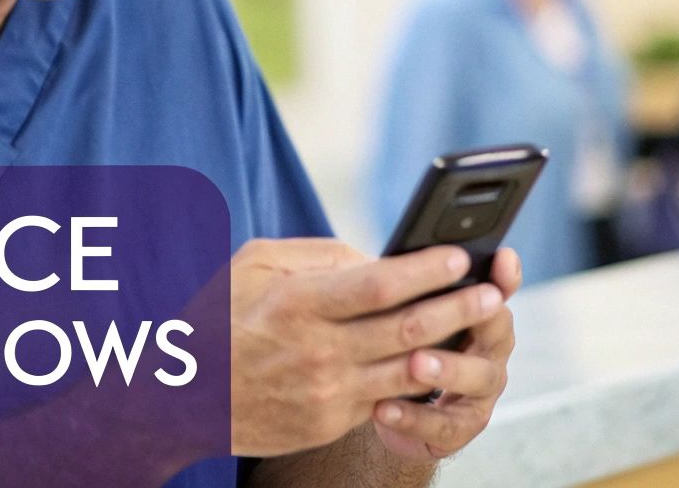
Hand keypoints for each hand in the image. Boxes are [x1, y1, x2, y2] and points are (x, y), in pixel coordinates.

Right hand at [228, 238, 507, 457]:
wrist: (184, 398)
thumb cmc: (223, 315)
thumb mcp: (257, 264)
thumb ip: (320, 254)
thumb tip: (379, 257)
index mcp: (299, 303)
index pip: (380, 284)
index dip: (427, 269)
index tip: (460, 255)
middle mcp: (317, 351)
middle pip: (408, 328)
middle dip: (460, 307)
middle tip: (495, 291)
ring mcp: (327, 394)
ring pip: (409, 370)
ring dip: (454, 345)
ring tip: (484, 323)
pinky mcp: (330, 423)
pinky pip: (388, 398)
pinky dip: (420, 379)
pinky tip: (444, 359)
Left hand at [369, 248, 520, 461]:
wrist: (394, 407)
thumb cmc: (401, 343)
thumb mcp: (404, 310)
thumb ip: (411, 286)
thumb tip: (394, 256)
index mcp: (483, 314)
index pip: (500, 288)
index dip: (505, 275)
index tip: (501, 257)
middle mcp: (491, 350)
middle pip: (497, 329)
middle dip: (472, 317)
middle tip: (449, 309)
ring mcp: (481, 392)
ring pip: (477, 379)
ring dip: (447, 370)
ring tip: (414, 363)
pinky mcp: (461, 428)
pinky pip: (443, 426)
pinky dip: (413, 418)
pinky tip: (382, 408)